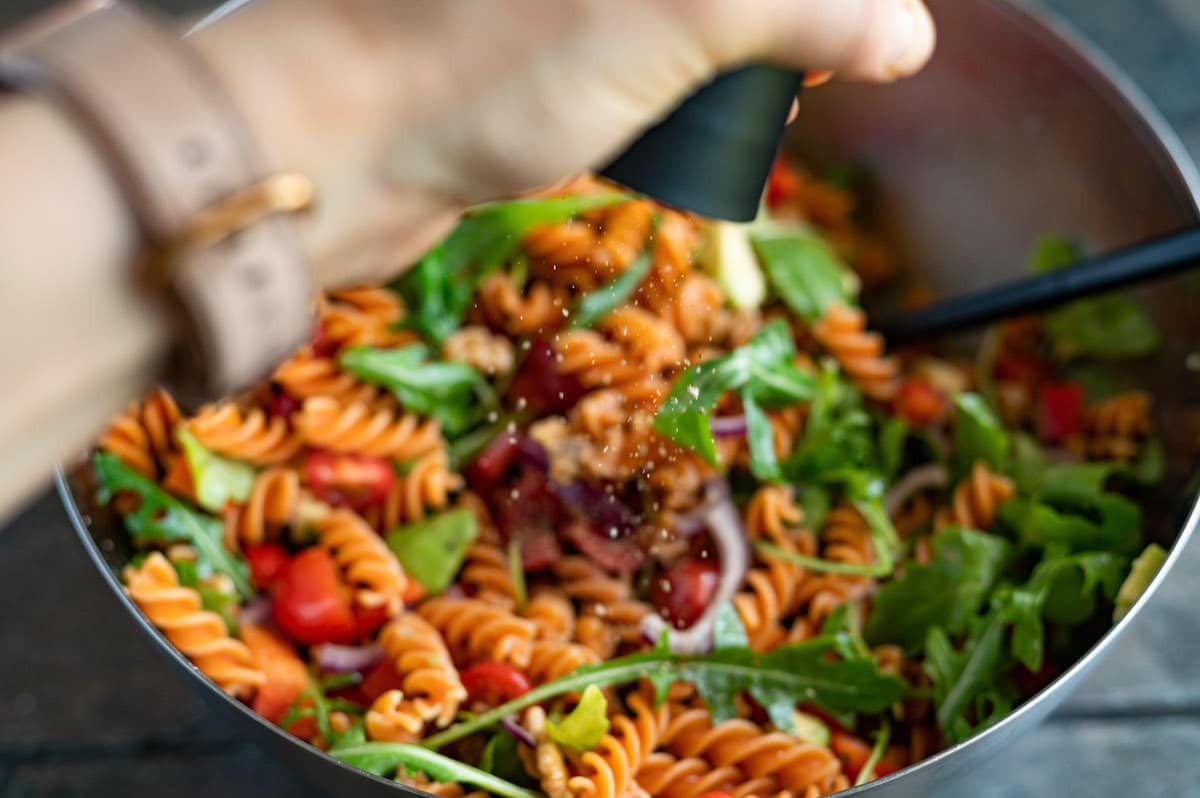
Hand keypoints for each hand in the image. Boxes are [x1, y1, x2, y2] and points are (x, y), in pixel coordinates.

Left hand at [192, 0, 934, 285]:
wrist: (341, 149)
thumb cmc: (490, 66)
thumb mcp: (671, 23)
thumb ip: (800, 9)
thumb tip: (906, 34)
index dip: (821, 5)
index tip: (857, 36)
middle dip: (785, 20)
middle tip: (834, 59)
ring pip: (682, 14)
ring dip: (739, 49)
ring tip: (780, 99)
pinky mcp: (536, 39)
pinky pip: (638, 47)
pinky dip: (679, 79)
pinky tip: (693, 121)